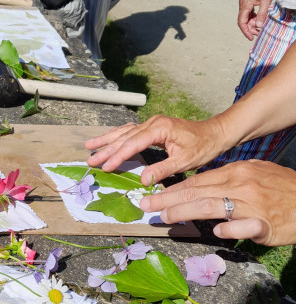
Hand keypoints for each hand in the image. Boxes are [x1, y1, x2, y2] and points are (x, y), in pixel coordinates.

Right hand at [84, 115, 226, 183]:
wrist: (215, 133)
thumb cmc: (202, 146)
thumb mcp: (184, 161)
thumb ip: (162, 169)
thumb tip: (143, 180)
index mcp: (159, 129)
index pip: (133, 143)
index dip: (118, 156)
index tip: (105, 166)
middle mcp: (152, 123)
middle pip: (124, 137)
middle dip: (106, 149)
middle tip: (90, 159)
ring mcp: (151, 123)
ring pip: (124, 132)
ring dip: (106, 140)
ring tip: (89, 146)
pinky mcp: (152, 127)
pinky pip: (130, 131)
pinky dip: (116, 136)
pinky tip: (107, 140)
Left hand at [138, 160, 295, 245]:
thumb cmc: (282, 189)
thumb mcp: (256, 173)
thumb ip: (229, 180)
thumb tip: (203, 189)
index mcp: (236, 172)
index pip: (197, 181)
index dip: (173, 189)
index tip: (153, 196)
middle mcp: (240, 185)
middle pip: (196, 192)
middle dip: (168, 199)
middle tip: (146, 206)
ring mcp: (252, 204)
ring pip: (210, 206)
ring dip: (184, 212)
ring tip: (165, 218)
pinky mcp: (264, 223)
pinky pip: (242, 226)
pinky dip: (228, 229)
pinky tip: (217, 232)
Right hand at [237, 0, 279, 39]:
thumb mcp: (266, 0)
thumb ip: (262, 13)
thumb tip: (258, 25)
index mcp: (245, 4)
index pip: (242, 22)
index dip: (246, 31)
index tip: (251, 37)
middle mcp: (243, 3)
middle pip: (243, 20)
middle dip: (250, 28)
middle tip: (258, 33)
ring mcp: (245, 0)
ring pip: (246, 16)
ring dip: (252, 23)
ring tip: (260, 27)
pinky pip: (248, 11)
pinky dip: (253, 16)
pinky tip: (259, 18)